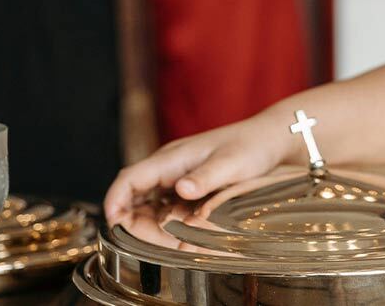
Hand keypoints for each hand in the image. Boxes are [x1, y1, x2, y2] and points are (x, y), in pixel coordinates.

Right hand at [103, 114, 288, 226]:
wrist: (271, 140)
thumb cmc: (252, 146)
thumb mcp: (231, 163)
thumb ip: (205, 177)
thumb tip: (180, 189)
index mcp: (172, 158)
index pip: (129, 178)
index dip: (115, 201)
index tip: (113, 224)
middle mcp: (169, 168)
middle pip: (134, 198)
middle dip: (136, 223)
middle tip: (160, 244)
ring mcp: (178, 178)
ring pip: (149, 206)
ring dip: (153, 227)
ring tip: (174, 243)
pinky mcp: (189, 188)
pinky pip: (167, 208)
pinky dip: (168, 224)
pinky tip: (182, 235)